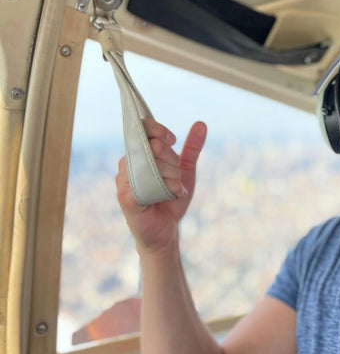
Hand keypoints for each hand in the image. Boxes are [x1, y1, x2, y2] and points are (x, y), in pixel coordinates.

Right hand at [116, 119, 206, 252]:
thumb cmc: (170, 199)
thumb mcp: (185, 170)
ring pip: (153, 164)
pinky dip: (167, 188)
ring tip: (175, 189)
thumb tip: (201, 123)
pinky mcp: (126, 197)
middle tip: (176, 177)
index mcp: (138, 154)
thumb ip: (192, 147)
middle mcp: (127, 164)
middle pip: (154, 146)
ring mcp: (123, 181)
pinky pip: (149, 184)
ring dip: (172, 176)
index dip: (160, 130)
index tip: (173, 140)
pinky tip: (171, 195)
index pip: (142, 129)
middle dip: (173, 160)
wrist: (166, 231)